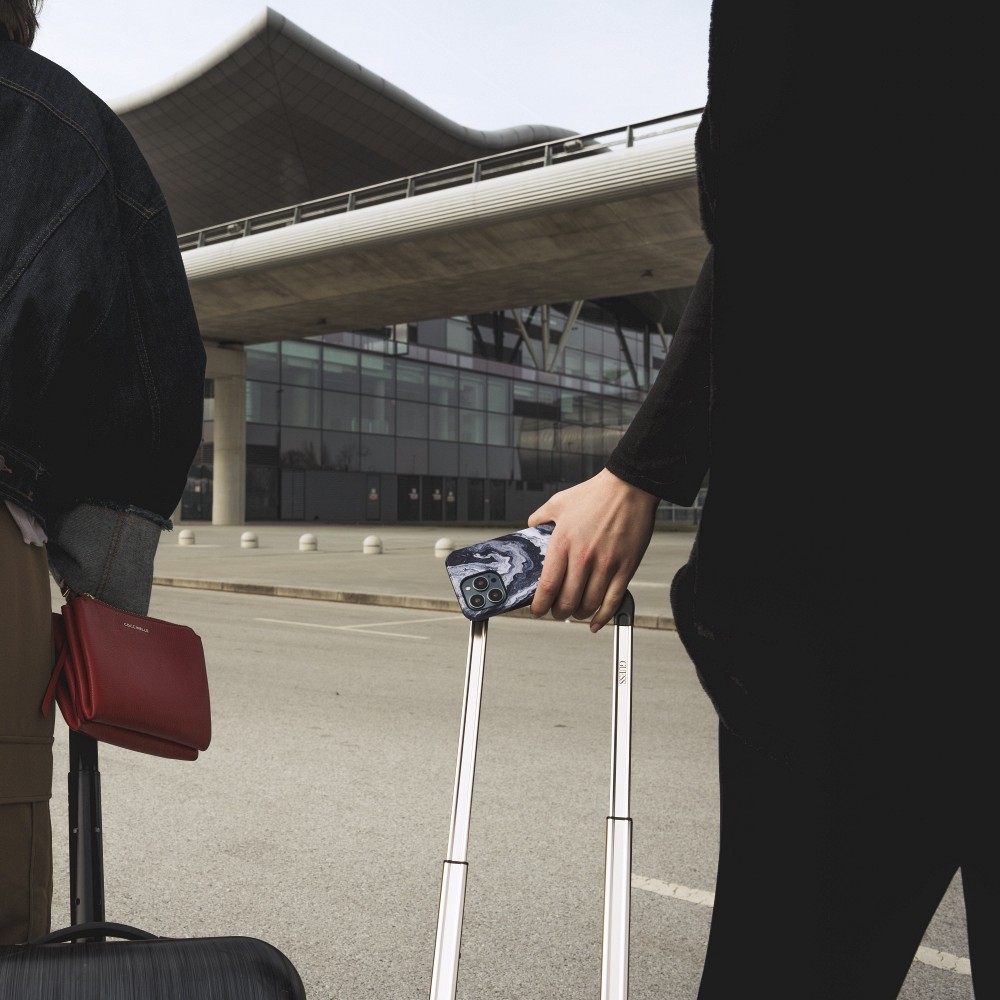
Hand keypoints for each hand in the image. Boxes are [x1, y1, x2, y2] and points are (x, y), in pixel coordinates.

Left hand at [527, 468, 658, 631]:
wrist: (629, 487)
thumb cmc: (596, 494)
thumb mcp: (558, 503)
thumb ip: (540, 519)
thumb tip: (531, 529)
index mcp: (563, 543)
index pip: (547, 586)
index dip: (540, 605)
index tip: (538, 609)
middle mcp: (584, 557)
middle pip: (567, 601)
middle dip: (558, 612)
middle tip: (556, 611)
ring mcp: (606, 564)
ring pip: (589, 604)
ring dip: (579, 614)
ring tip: (575, 612)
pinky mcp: (626, 567)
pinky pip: (613, 601)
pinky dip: (603, 617)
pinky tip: (596, 622)